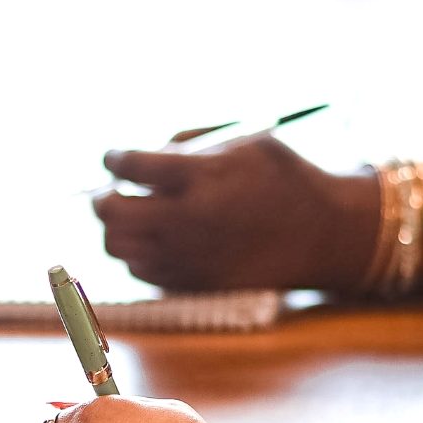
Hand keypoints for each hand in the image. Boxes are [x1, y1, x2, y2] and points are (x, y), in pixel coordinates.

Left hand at [92, 136, 375, 292]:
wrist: (319, 236)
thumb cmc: (284, 180)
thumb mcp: (244, 140)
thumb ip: (190, 144)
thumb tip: (143, 158)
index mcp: (200, 177)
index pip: (130, 165)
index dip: (114, 158)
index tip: (114, 157)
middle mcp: (187, 220)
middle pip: (112, 213)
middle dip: (103, 197)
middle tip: (108, 192)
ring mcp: (187, 256)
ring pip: (118, 248)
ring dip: (116, 229)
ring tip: (130, 218)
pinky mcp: (192, 282)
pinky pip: (141, 271)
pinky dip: (137, 255)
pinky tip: (153, 242)